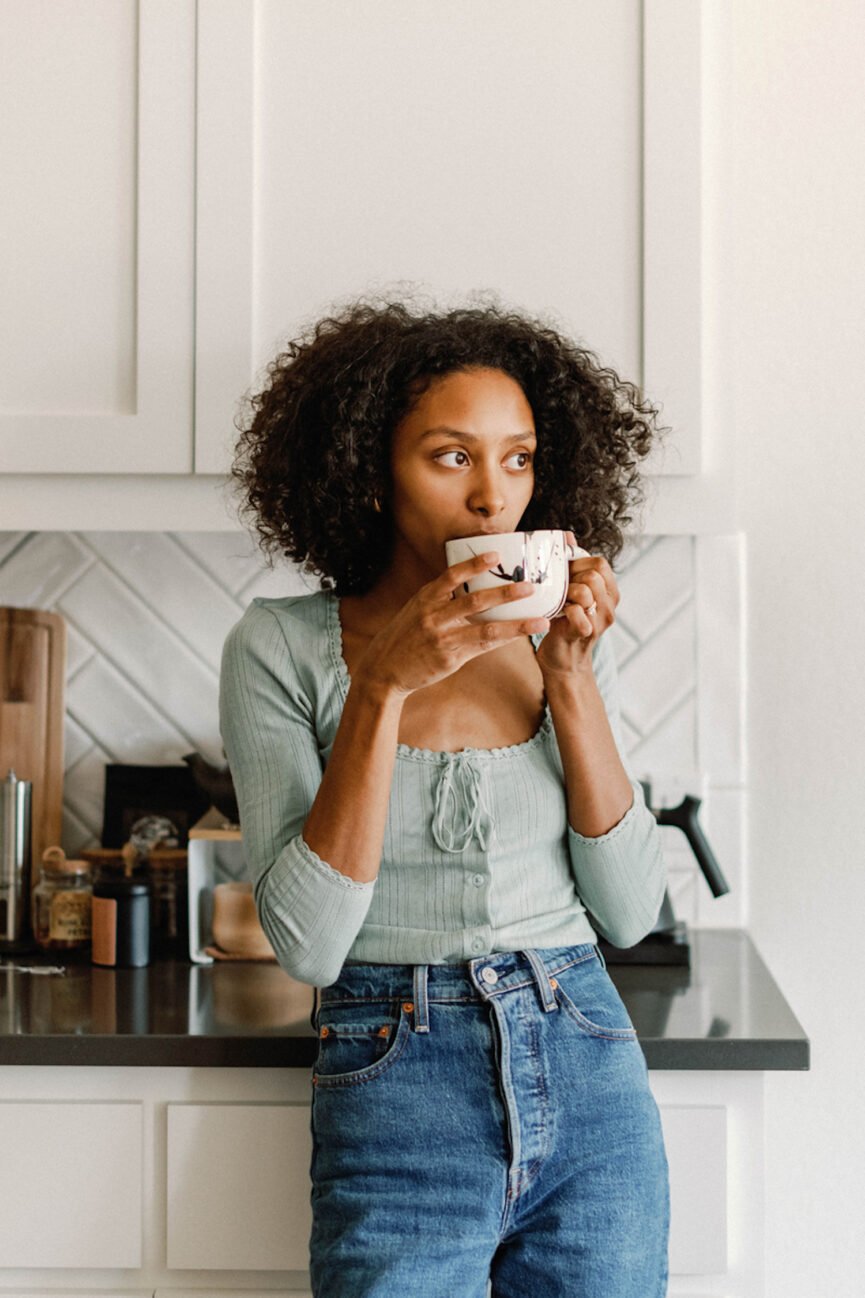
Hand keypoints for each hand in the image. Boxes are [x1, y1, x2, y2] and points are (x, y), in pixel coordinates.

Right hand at [355, 551, 549, 698]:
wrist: (383, 669)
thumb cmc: (405, 637)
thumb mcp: (416, 611)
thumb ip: (441, 599)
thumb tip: (471, 586)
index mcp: (425, 598)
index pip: (451, 575)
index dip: (474, 564)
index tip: (496, 554)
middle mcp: (433, 616)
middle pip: (475, 600)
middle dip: (505, 593)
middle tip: (530, 586)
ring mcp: (442, 638)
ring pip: (485, 628)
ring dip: (515, 623)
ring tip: (539, 620)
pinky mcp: (449, 658)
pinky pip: (482, 647)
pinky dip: (503, 640)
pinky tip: (521, 636)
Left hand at [534, 531, 618, 679]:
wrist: (561, 661)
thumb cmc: (563, 623)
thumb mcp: (570, 592)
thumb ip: (572, 567)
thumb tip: (566, 536)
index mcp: (609, 592)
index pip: (600, 563)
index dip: (578, 563)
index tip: (564, 575)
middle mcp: (610, 605)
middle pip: (593, 575)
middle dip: (570, 578)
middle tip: (559, 592)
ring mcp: (601, 620)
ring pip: (585, 590)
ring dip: (565, 594)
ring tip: (558, 604)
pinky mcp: (587, 633)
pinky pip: (577, 612)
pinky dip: (564, 611)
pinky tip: (557, 617)